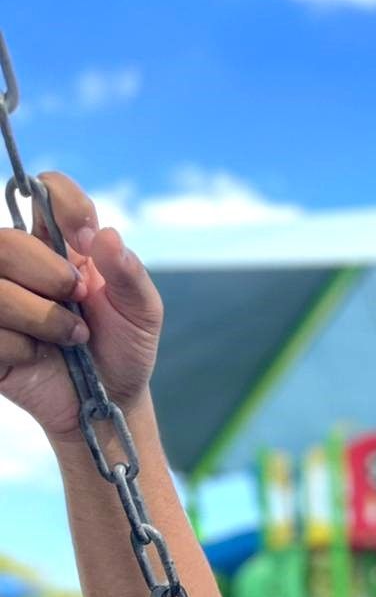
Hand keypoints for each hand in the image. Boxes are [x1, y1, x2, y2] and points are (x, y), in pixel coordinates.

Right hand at [0, 171, 161, 441]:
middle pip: (6, 241)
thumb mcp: (141, 312)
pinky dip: (23, 348)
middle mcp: (21, 265)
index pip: (45, 192)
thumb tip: (106, 235)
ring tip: (71, 337)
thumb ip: (129, 274)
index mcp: (59, 245)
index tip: (86, 236)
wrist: (108, 404)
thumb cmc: (123, 350)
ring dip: (42, 317)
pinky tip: (38, 357)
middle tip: (78, 300)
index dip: (62, 203)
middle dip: (49, 274)